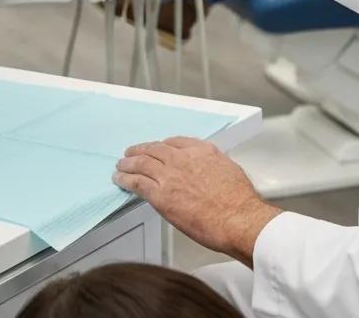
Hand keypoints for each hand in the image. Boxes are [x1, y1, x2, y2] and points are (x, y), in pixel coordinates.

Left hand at [114, 137, 281, 266]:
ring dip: (128, 163)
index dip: (162, 145)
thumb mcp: (229, 170)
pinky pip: (137, 183)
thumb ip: (213, 167)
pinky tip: (119, 179)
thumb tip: (208, 174)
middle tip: (131, 152)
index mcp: (203, 150)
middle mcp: (184, 158)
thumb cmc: (238, 201)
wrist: (236, 217)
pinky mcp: (161, 195)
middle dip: (141, 150)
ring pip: (142, 163)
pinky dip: (126, 179)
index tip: (157, 148)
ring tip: (121, 164)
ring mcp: (170, 175)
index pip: (176, 142)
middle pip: (155, 149)